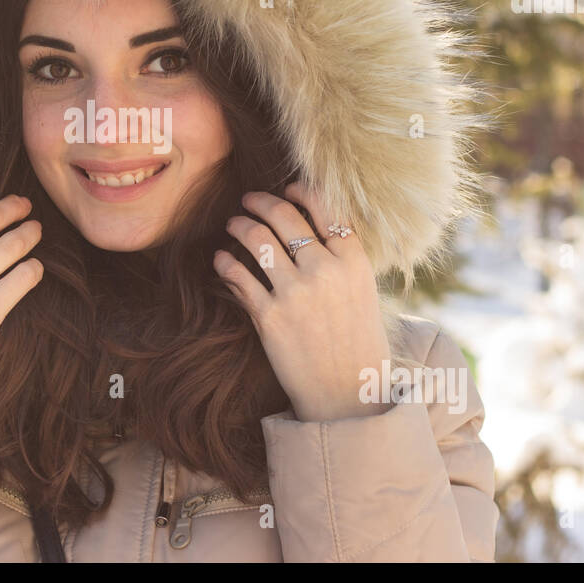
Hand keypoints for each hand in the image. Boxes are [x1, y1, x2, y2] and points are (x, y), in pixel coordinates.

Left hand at [212, 180, 391, 421]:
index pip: (325, 207)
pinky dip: (225, 262)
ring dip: (239, 225)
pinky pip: (238, 275)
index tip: (286, 189)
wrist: (348, 393)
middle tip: (248, 200)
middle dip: (260, 201)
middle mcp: (326, 271)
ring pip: (256, 238)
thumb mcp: (362, 292)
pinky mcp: (270, 316)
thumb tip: (310, 225)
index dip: (300, 191)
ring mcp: (296, 292)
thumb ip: (341, 258)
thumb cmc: (356, 341)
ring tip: (233, 225)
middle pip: (285, 216)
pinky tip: (221, 259)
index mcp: (354, 261)